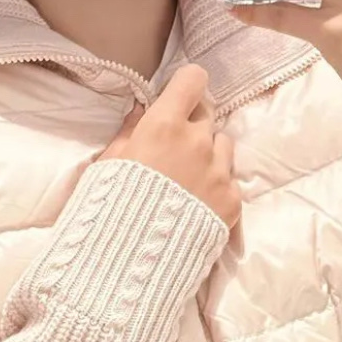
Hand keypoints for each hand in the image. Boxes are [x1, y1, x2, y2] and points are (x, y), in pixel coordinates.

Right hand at [96, 64, 240, 230]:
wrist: (131, 261)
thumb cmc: (109, 208)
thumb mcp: (109, 164)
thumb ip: (130, 132)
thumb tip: (142, 110)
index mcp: (164, 126)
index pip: (192, 79)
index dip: (186, 85)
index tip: (178, 97)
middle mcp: (198, 142)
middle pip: (207, 112)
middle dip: (192, 122)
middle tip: (175, 146)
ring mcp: (219, 172)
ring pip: (223, 144)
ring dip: (209, 152)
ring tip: (188, 177)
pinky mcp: (231, 200)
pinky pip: (230, 179)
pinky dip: (216, 185)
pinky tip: (197, 203)